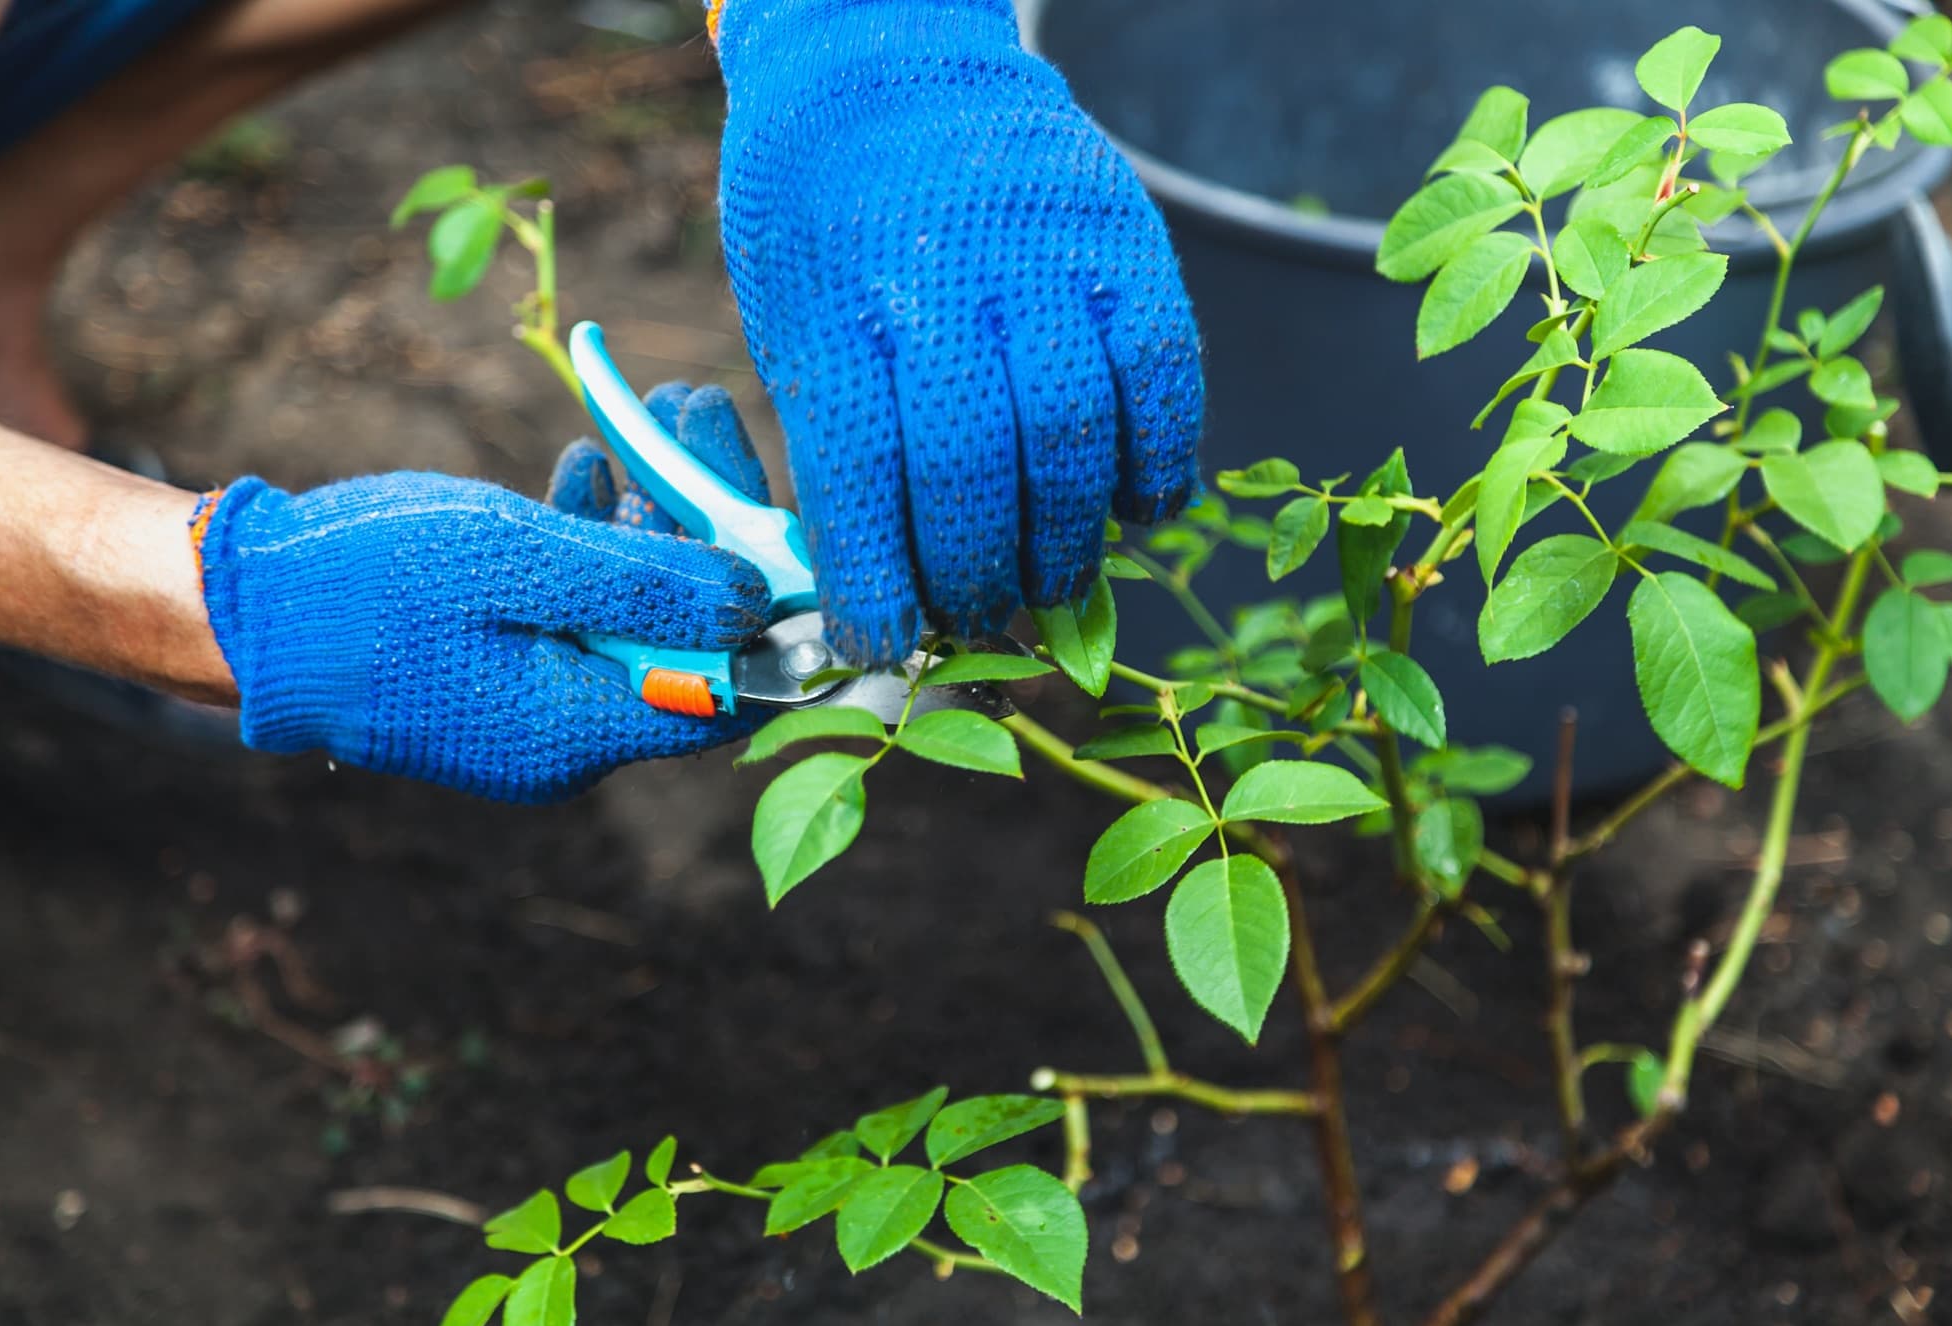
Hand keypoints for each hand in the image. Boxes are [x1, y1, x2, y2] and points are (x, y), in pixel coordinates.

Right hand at [194, 390, 772, 802]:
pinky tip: (591, 465)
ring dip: (655, 515)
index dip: (772, 605)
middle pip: (687, 637)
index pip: (726, 686)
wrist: (235, 604)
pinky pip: (577, 607)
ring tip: (662, 410)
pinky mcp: (502, 664)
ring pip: (633, 611)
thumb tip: (760, 599)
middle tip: (706, 415)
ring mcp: (534, 700)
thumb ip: (644, 585)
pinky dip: (594, 537)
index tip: (789, 511)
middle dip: (711, 527)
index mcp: (578, 729)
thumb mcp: (514, 562)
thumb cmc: (361, 581)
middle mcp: (568, 731)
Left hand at [713, 0, 1202, 664]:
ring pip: (1075, 434)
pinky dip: (1157, 463)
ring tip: (1050, 581)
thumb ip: (841, 441)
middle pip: (977, 469)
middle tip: (975, 613)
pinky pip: (1164, 377)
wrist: (889, 59)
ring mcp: (1046, 251)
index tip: (889, 640)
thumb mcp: (787, 318)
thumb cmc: (824, 215)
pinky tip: (1133, 507)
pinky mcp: (1128, 238)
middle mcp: (945, 275)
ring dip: (1068, 539)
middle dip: (978, 573)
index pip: (865, 476)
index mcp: (838, 300)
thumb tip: (893, 588)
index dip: (881, 582)